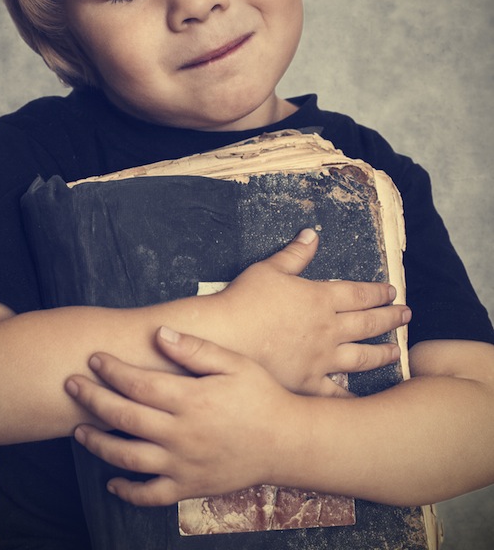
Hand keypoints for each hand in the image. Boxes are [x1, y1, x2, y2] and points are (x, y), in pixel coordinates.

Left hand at [66, 328, 299, 505]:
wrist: (287, 442)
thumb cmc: (261, 395)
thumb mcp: (234, 363)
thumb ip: (195, 348)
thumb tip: (158, 333)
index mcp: (191, 399)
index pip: (138, 382)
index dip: (111, 369)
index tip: (93, 358)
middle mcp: (181, 434)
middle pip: (124, 417)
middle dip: (92, 400)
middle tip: (71, 385)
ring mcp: (183, 464)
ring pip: (128, 458)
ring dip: (98, 444)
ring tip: (78, 431)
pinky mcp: (190, 487)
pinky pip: (150, 496)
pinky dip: (127, 491)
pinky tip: (112, 481)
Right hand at [220, 229, 409, 395]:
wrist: (225, 337)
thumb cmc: (244, 299)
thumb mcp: (270, 269)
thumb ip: (295, 254)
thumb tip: (312, 234)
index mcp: (320, 298)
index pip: (358, 293)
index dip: (377, 292)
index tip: (392, 291)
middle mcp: (328, 329)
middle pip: (367, 323)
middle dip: (390, 318)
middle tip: (406, 316)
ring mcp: (320, 359)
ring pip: (360, 357)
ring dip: (382, 353)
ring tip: (396, 352)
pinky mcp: (306, 382)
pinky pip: (334, 392)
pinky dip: (350, 394)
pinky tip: (361, 397)